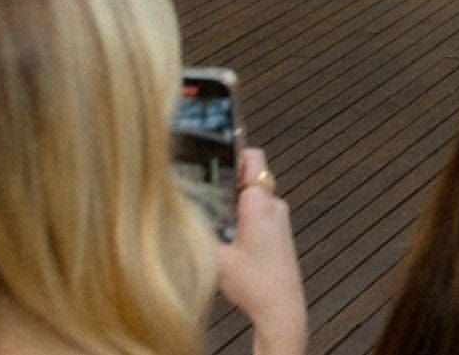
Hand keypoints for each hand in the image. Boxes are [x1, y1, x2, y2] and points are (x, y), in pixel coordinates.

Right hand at [216, 148, 306, 354]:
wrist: (281, 306)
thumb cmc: (254, 283)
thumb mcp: (215, 257)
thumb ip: (197, 231)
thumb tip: (178, 211)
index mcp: (260, 202)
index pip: (251, 158)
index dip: (231, 151)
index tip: (209, 153)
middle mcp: (274, 203)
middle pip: (248, 176)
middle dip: (224, 180)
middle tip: (201, 190)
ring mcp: (279, 217)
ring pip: (251, 195)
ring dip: (232, 201)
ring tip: (210, 216)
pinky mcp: (279, 230)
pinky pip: (258, 211)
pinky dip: (240, 215)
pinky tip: (224, 234)